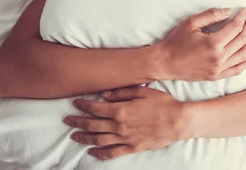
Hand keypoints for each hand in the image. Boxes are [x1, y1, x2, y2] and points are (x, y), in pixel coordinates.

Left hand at [64, 87, 188, 160]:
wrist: (178, 121)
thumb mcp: (143, 91)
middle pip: (92, 125)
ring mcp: (125, 139)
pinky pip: (112, 153)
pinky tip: (91, 152)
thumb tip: (104, 95)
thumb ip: (122, 93)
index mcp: (121, 110)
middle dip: (78, 121)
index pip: (96, 108)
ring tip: (73, 135)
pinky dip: (99, 154)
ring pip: (98, 140)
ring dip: (84, 138)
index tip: (74, 103)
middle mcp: (120, 126)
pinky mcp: (132, 148)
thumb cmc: (163, 103)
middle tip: (67, 119)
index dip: (83, 106)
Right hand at [156, 7, 245, 81]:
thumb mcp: (191, 23)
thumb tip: (229, 11)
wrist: (164, 63)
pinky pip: (236, 70)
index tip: (245, 11)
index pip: (235, 28)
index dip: (242, 18)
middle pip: (241, 40)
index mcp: (213, 43)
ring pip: (243, 55)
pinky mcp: (216, 76)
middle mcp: (219, 58)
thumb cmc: (175, 41)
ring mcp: (218, 69)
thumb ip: (211, 15)